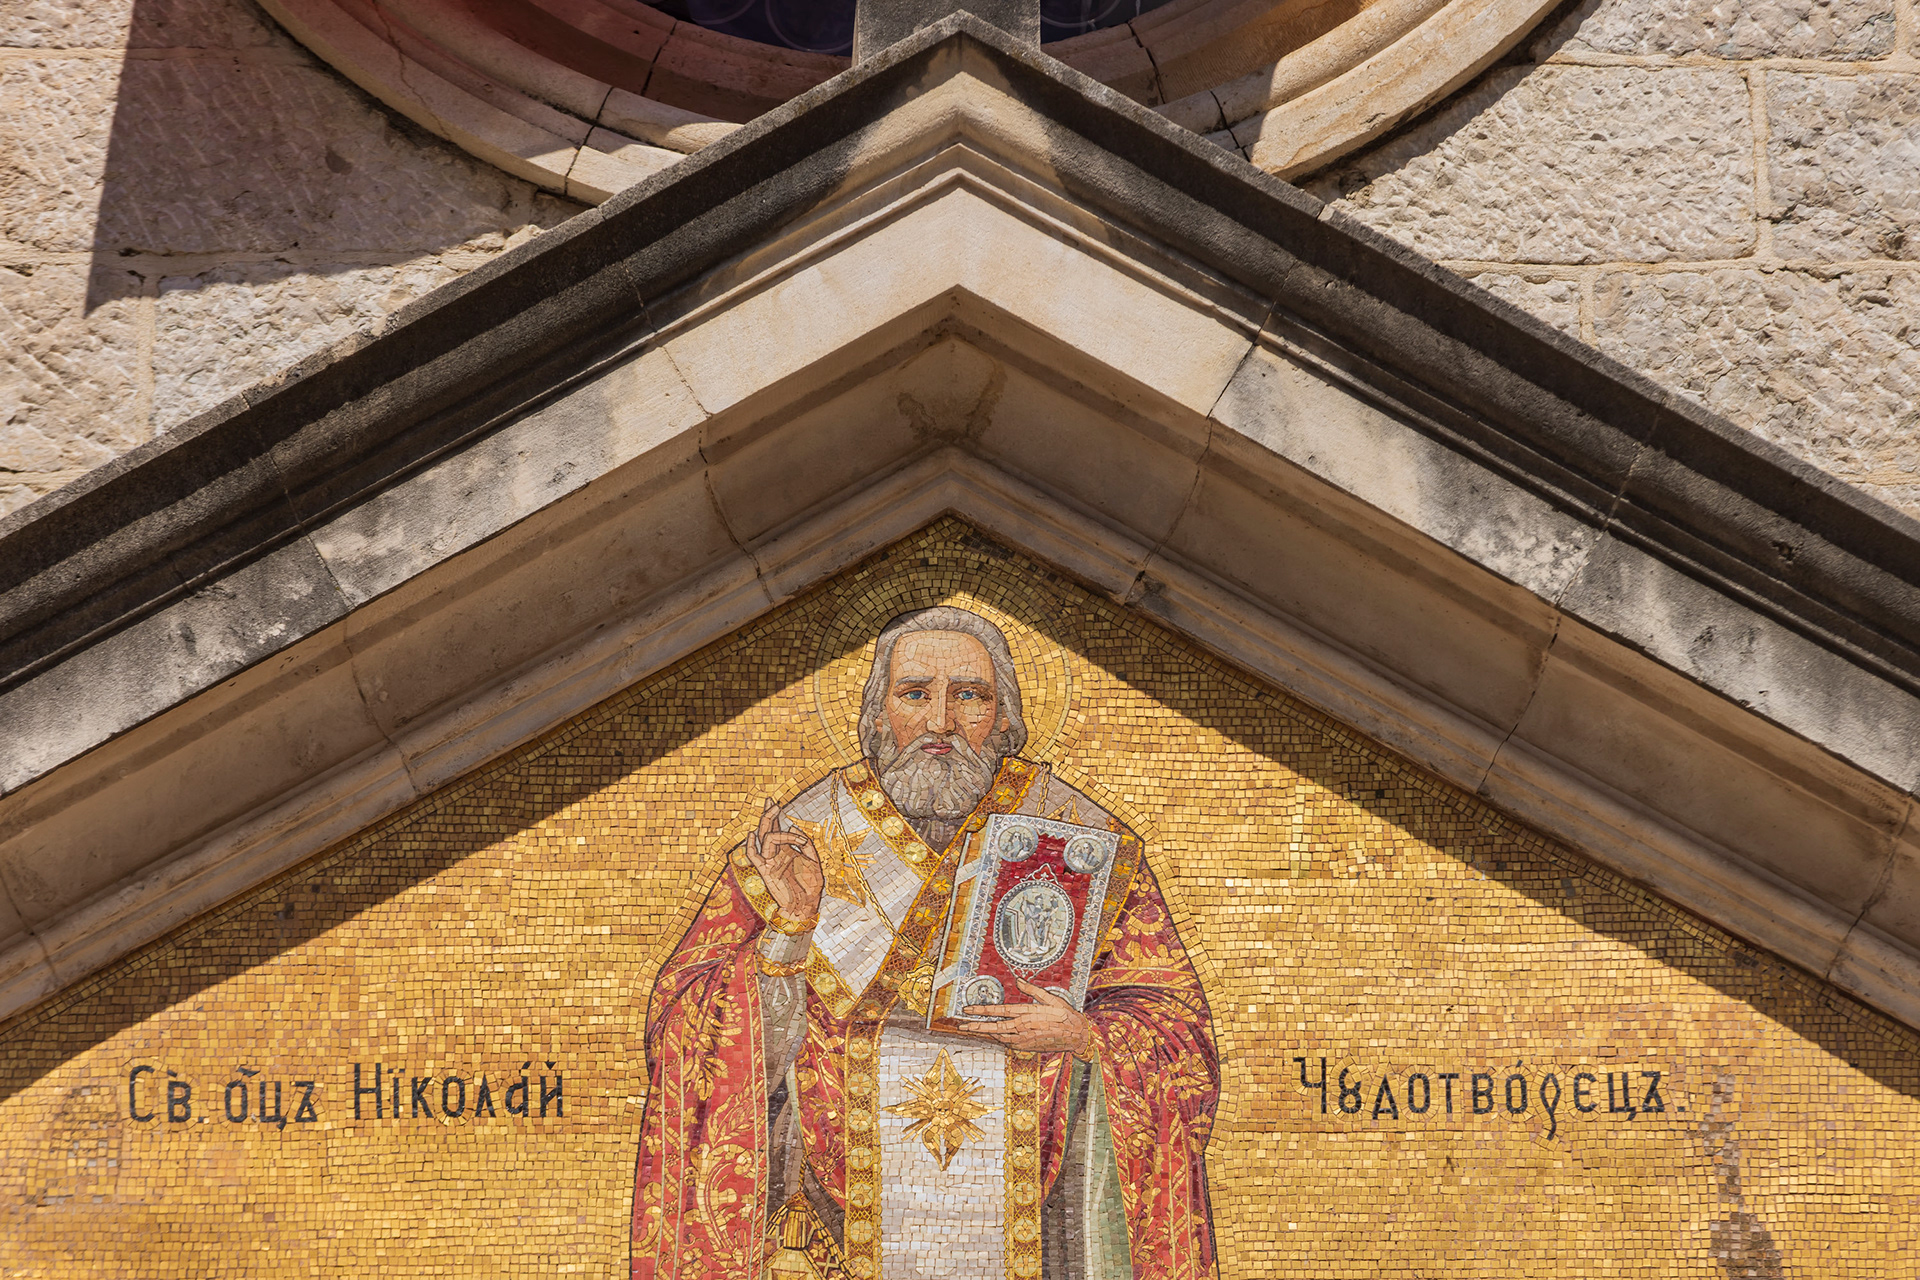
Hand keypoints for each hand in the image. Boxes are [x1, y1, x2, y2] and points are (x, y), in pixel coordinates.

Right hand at [746, 799, 822, 921]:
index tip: (780, 806)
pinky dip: (751, 846)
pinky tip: (752, 834)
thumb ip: (806, 845)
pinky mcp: (765, 871)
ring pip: (764, 838)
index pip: (777, 829)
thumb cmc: (811, 886)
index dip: (775, 816)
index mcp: (787, 850)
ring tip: (774, 809)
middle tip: (773, 801)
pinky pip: (754, 857)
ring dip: (769, 823)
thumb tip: (793, 828)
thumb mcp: (814, 861)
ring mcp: (770, 861)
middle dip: (769, 814)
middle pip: (768, 829)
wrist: (806, 906)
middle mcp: (776, 853)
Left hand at [960, 978, 1095, 1055]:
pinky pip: (1008, 1044)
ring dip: (985, 1033)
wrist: (1076, 1035)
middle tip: (962, 1026)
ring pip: (999, 1037)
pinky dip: (999, 1039)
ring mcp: (1025, 1039)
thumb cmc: (1064, 1015)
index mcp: (1027, 1014)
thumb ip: (1032, 990)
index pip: (999, 1011)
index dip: (982, 1010)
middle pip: (994, 1027)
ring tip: (973, 1030)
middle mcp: (1023, 1028)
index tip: (968, 1010)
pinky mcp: (1028, 1047)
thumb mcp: (1050, 998)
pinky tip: (994, 1036)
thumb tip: (1018, 979)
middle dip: (976, 1026)